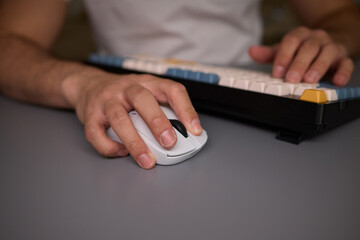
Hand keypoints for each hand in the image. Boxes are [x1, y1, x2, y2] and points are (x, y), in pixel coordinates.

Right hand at [67, 71, 202, 168]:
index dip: (186, 109)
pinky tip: (121, 152)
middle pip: (143, 100)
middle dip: (158, 122)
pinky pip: (97, 133)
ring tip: (147, 160)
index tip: (195, 130)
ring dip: (135, 142)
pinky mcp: (90, 115)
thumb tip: (184, 135)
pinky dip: (109, 147)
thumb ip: (163, 109)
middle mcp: (127, 88)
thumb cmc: (124, 94)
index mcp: (147, 83)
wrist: (88, 85)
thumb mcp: (147, 93)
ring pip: (119, 118)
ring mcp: (107, 100)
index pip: (171, 89)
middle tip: (170, 142)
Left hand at [249, 26, 353, 85]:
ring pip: (327, 53)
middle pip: (308, 48)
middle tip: (291, 78)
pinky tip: (337, 81)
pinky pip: (346, 64)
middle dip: (299, 64)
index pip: (291, 42)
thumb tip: (252, 51)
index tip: (276, 72)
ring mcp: (331, 47)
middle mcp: (316, 38)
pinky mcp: (344, 58)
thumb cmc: (304, 49)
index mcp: (300, 35)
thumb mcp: (286, 50)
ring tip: (310, 80)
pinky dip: (343, 73)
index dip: (283, 57)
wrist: (331, 41)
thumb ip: (270, 54)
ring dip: (318, 67)